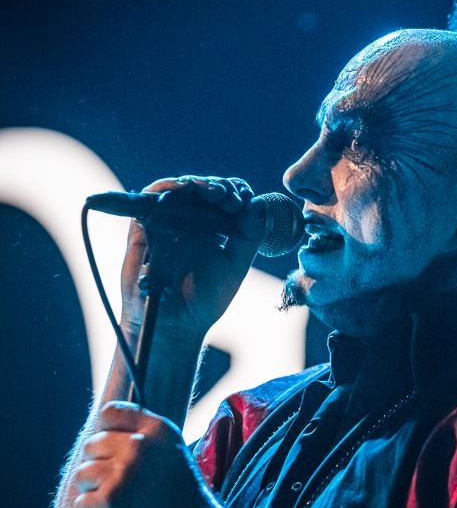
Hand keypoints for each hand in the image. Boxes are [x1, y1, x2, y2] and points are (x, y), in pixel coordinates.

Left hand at [72, 401, 219, 507]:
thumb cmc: (183, 501)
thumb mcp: (173, 455)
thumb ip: (145, 438)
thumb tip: (103, 431)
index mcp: (158, 430)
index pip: (111, 413)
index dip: (107, 435)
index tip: (116, 456)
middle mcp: (140, 445)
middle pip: (92, 445)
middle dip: (99, 468)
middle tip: (119, 490)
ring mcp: (124, 472)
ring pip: (82, 474)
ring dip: (94, 492)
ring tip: (116, 507)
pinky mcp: (111, 501)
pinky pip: (82, 502)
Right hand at [120, 175, 266, 341]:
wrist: (174, 324)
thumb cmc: (204, 300)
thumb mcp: (235, 267)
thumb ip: (250, 236)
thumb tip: (260, 203)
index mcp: (213, 230)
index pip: (225, 199)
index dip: (236, 192)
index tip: (245, 199)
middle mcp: (190, 223)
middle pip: (204, 190)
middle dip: (220, 187)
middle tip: (230, 196)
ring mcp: (167, 222)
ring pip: (181, 189)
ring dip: (197, 183)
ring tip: (214, 191)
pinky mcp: (145, 226)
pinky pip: (152, 198)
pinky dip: (167, 186)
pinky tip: (185, 187)